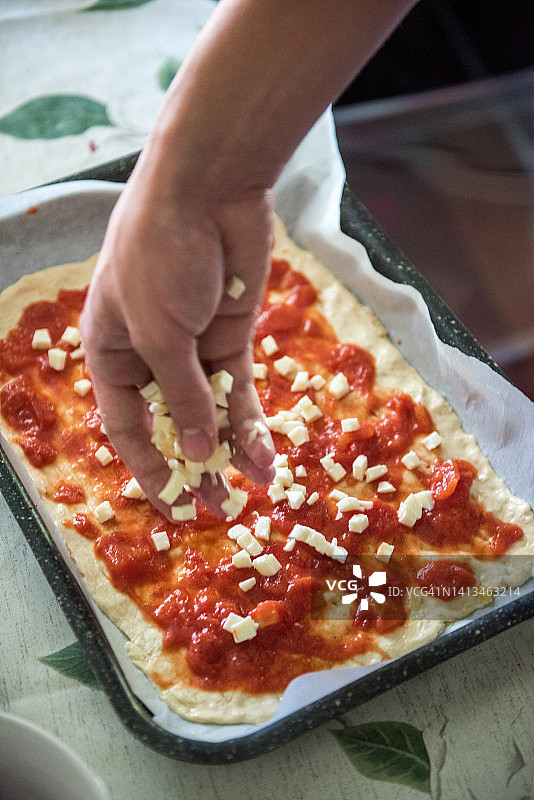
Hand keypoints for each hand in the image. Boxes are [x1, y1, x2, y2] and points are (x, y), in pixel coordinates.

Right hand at [80, 171, 275, 518]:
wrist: (211, 188)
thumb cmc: (161, 256)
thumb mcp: (161, 335)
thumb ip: (182, 396)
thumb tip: (199, 452)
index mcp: (110, 351)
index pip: (125, 424)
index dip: (148, 467)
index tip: (171, 506)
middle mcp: (150, 354)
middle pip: (172, 423)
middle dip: (195, 466)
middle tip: (216, 510)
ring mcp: (194, 346)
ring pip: (212, 411)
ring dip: (231, 450)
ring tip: (254, 491)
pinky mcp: (232, 336)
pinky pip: (241, 388)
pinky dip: (253, 420)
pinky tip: (266, 456)